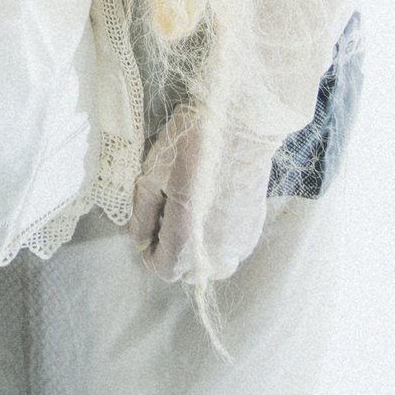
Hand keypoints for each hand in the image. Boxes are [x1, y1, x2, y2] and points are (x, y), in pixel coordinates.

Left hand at [129, 107, 283, 283]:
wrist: (238, 122)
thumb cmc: (190, 143)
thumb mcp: (151, 174)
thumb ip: (142, 214)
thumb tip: (139, 238)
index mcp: (186, 238)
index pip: (162, 268)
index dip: (149, 250)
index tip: (148, 227)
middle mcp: (216, 249)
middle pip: (187, 272)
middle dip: (172, 250)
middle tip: (166, 214)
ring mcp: (240, 240)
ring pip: (213, 264)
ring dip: (197, 249)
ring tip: (191, 213)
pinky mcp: (255, 226)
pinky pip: (233, 248)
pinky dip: (219, 238)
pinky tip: (213, 208)